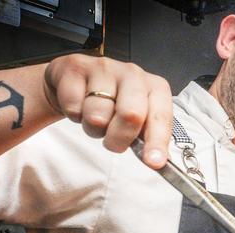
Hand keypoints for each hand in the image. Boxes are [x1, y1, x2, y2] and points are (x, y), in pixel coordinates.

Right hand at [42, 54, 171, 167]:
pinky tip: (79, 106)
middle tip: (113, 142)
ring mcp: (104, 68)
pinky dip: (74, 114)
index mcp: (155, 87)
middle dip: (119, 138)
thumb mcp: (136, 120)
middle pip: (131, 114)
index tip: (153, 162)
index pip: (161, 117)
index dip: (157, 141)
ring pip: (98, 114)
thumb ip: (148, 137)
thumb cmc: (112, 103)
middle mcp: (133, 73)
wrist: (76, 82)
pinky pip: (73, 106)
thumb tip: (156, 161)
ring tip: (95, 119)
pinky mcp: (75, 68)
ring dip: (94, 127)